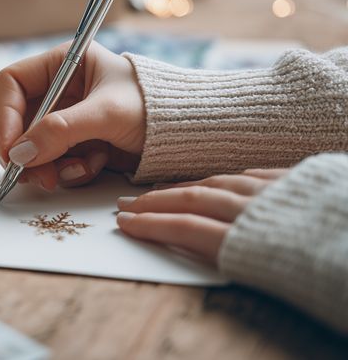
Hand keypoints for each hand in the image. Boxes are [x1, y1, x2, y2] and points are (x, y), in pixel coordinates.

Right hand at [0, 41, 145, 191]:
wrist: (188, 132)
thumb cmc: (155, 107)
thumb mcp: (106, 114)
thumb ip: (61, 131)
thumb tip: (19, 154)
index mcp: (62, 64)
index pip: (12, 84)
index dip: (5, 116)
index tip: (10, 149)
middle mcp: (59, 89)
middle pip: (18, 122)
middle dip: (29, 151)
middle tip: (37, 176)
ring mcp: (66, 118)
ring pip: (34, 147)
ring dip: (51, 164)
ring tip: (80, 169)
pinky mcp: (76, 143)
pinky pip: (54, 161)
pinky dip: (71, 169)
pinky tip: (96, 164)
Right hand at [116, 169, 288, 263]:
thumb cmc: (333, 275)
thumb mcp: (277, 279)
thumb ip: (233, 258)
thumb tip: (202, 244)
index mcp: (248, 241)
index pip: (185, 227)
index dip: (150, 224)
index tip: (124, 222)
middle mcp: (257, 210)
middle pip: (194, 200)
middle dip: (155, 201)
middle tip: (127, 202)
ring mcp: (278, 191)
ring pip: (219, 182)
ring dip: (183, 185)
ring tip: (160, 188)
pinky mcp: (301, 181)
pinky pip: (254, 173)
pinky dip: (227, 176)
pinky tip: (217, 178)